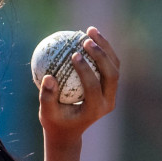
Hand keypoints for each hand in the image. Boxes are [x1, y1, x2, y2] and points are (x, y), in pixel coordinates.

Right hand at [38, 26, 119, 144]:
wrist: (69, 130)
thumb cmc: (55, 121)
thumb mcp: (46, 113)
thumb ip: (47, 97)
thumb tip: (48, 77)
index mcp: (95, 109)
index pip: (93, 87)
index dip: (86, 70)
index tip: (73, 54)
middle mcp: (108, 102)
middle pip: (111, 75)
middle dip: (101, 56)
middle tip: (85, 41)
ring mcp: (111, 94)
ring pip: (115, 66)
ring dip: (105, 47)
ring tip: (90, 30)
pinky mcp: (110, 86)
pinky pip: (110, 64)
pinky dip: (102, 49)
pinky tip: (89, 36)